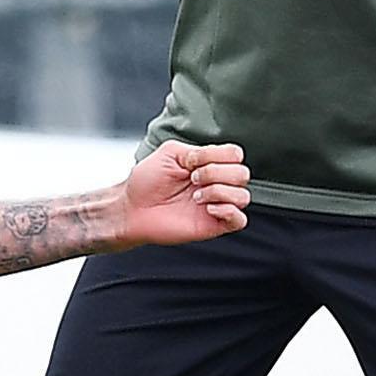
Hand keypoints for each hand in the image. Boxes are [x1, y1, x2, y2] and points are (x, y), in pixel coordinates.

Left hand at [119, 141, 251, 248]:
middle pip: (243, 173)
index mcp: (208, 164)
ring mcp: (216, 205)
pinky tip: (208, 208)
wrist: (132, 209)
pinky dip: (228, 211)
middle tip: (192, 179)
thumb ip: (195, 150)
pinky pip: (240, 220)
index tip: (193, 162)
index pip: (235, 154)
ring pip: (244, 196)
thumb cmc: (146, 182)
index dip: (218, 155)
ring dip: (219, 192)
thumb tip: (211, 159)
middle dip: (217, 173)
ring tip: (196, 196)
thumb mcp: (170, 153)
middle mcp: (216, 183)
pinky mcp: (214, 225)